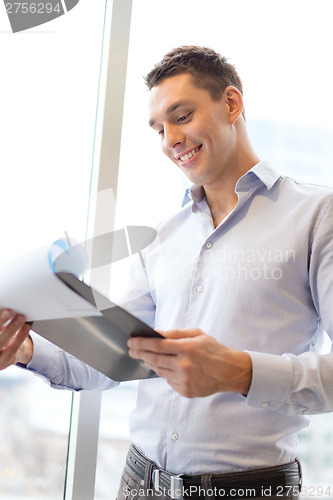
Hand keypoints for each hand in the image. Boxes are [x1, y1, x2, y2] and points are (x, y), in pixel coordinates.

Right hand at [0, 309, 32, 369]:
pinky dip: (20, 337)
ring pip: (1, 342)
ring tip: (20, 317)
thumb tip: (4, 308)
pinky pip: (12, 349)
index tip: (4, 309)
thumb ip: (1, 321)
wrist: (3, 354)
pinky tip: (26, 327)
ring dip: (12, 329)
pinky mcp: (2, 362)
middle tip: (8, 311)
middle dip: (0, 321)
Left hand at [128, 328, 251, 397]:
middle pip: (154, 359)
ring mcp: (185, 380)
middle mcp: (185, 365)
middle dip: (140, 354)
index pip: (157, 345)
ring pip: (159, 371)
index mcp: (187, 348)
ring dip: (151, 363)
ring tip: (146, 357)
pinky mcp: (186, 391)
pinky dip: (166, 374)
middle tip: (131, 350)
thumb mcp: (197, 334)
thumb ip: (176, 333)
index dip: (141, 343)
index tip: (131, 342)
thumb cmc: (213, 349)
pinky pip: (169, 381)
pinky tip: (169, 368)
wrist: (230, 371)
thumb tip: (156, 333)